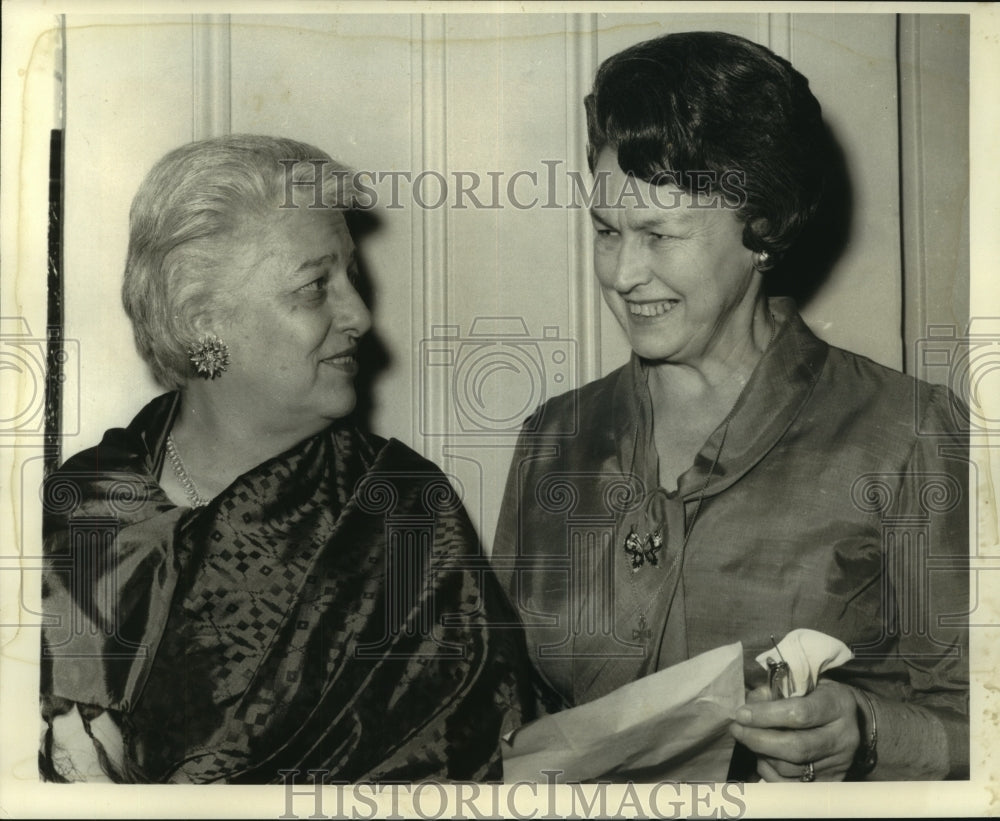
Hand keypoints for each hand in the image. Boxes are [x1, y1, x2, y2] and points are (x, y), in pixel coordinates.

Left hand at [729, 680, 860, 781]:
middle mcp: (843, 738)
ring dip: (761, 755)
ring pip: (790, 768)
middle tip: (737, 729)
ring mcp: (839, 764)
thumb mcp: (803, 682)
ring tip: (749, 739)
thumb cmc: (819, 696)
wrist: (854, 722)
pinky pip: (791, 786)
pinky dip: (770, 773)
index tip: (741, 714)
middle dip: (758, 739)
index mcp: (838, 705)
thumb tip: (749, 705)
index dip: (765, 715)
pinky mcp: (830, 783)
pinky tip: (763, 758)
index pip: (799, 713)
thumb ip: (775, 690)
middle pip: (794, 746)